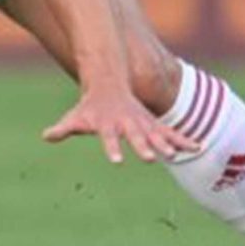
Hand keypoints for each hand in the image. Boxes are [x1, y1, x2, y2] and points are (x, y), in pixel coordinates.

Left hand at [42, 86, 198, 164]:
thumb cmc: (90, 108)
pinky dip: (183, 141)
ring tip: (174, 155)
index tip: (116, 161)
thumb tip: (47, 136)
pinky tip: (197, 148)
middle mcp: (128, 123)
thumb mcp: (75, 118)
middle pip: (136, 136)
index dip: (113, 149)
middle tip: (149, 159)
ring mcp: (143, 123)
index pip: (109, 138)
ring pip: (156, 134)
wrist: (108, 84)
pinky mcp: (153, 124)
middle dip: (143, 147)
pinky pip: (171, 134)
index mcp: (109, 124)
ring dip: (166, 145)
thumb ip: (63, 128)